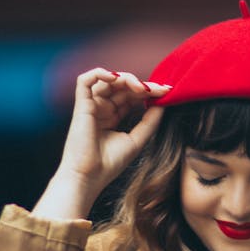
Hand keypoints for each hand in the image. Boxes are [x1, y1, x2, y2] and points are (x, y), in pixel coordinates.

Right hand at [34, 68, 170, 217]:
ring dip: (126, 78)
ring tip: (141, 87)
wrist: (89, 177)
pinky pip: (84, 80)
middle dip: (143, 84)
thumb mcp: (137, 140)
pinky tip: (115, 77)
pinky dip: (99, 73)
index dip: (149, 91)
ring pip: (108, 80)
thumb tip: (163, 103)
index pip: (131, 96)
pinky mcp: (81, 105)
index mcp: (112, 116)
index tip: (168, 91)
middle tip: (160, 89)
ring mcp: (91, 106)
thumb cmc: (109, 164)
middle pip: (122, 86)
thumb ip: (150, 121)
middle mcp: (102, 109)